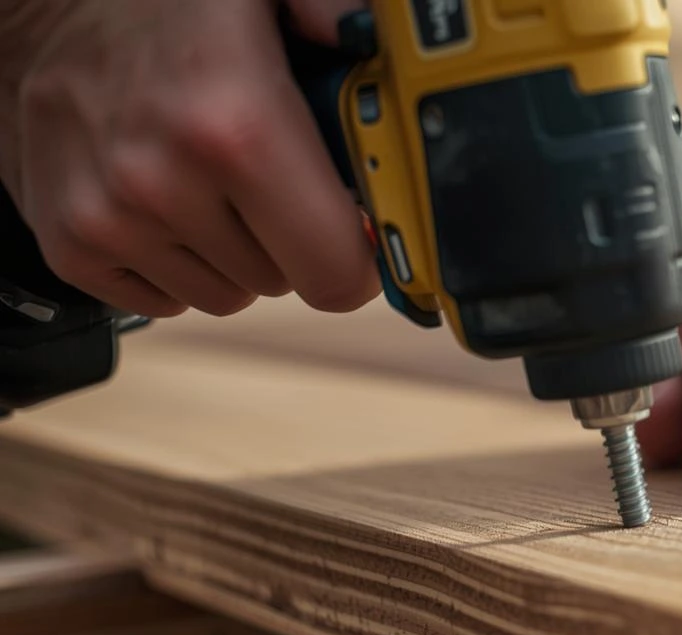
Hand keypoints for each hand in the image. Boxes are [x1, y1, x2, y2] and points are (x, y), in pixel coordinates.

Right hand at [0, 0, 375, 318]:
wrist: (38, 4)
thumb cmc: (161, 2)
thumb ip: (337, 23)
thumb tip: (386, 62)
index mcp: (237, 127)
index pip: (335, 270)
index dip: (359, 258)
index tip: (356, 234)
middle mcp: (165, 182)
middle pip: (284, 283)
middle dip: (291, 239)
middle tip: (268, 178)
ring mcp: (109, 220)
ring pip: (226, 296)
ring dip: (233, 254)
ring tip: (209, 182)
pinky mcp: (68, 245)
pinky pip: (165, 301)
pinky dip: (176, 264)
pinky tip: (165, 202)